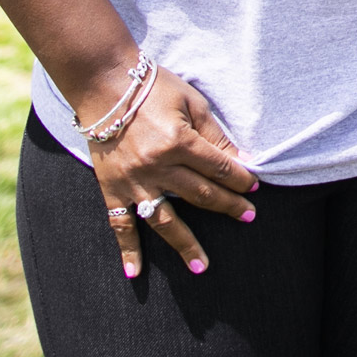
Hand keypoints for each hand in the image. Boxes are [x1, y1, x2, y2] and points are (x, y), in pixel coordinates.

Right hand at [78, 62, 257, 278]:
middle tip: (248, 217)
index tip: (253, 187)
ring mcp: (133, 181)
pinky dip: (128, 250)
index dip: (240, 178)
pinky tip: (135, 272)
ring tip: (203, 266)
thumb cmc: (152, 87)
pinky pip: (120, 224)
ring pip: (166, 220)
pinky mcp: (111, 188)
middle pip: (200, 194)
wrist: (103, 83)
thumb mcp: (191, 102)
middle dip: (228, 206)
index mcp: (179, 141)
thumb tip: (239, 161)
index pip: (219, 168)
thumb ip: (214, 134)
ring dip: (186, 244)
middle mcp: (157, 166)